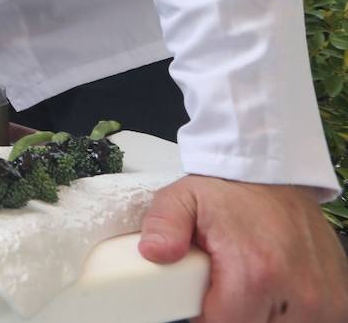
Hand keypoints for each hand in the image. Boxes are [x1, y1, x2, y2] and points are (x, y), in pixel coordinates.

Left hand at [139, 175, 347, 321]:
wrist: (275, 174)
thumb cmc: (229, 191)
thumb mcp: (182, 198)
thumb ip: (163, 226)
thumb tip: (153, 253)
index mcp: (255, 272)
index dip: (205, 319)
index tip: (200, 303)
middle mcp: (298, 292)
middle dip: (233, 315)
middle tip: (221, 290)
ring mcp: (324, 300)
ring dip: (261, 316)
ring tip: (247, 290)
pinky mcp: (337, 301)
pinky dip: (286, 316)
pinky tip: (273, 297)